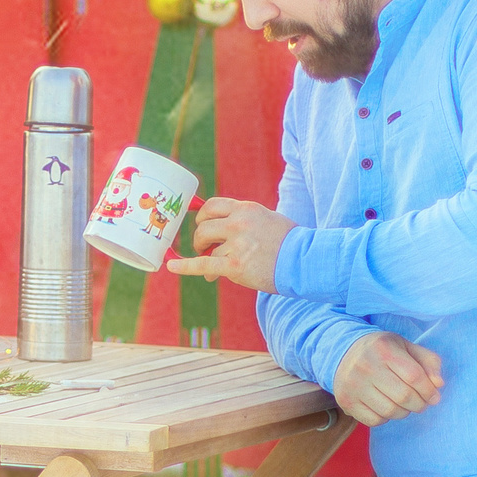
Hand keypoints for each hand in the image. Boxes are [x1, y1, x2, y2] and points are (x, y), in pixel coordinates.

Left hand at [163, 197, 294, 291]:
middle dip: (200, 238)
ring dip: (208, 259)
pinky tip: (171, 267)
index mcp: (246, 209)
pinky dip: (185, 266)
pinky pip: (202, 264)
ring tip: (215, 270)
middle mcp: (239, 223)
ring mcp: (236, 244)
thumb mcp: (267, 220)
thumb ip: (244, 221)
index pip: (212, 206)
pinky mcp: (234, 266)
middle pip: (203, 226)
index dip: (202, 216)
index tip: (200, 224)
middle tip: (204, 248)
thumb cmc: (289, 243)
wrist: (305, 261)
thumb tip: (221, 233)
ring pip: (208, 250)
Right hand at [331, 331, 443, 425]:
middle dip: (419, 404)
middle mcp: (366, 366)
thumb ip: (428, 361)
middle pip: (404, 396)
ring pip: (390, 411)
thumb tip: (439, 384)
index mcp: (384, 349)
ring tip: (404, 404)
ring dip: (404, 412)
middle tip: (421, 402)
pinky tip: (386, 406)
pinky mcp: (346, 401)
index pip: (414, 377)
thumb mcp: (406, 347)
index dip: (429, 391)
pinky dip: (386, 418)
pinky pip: (374, 420)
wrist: (343, 352)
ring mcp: (353, 385)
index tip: (434, 396)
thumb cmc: (382, 351)